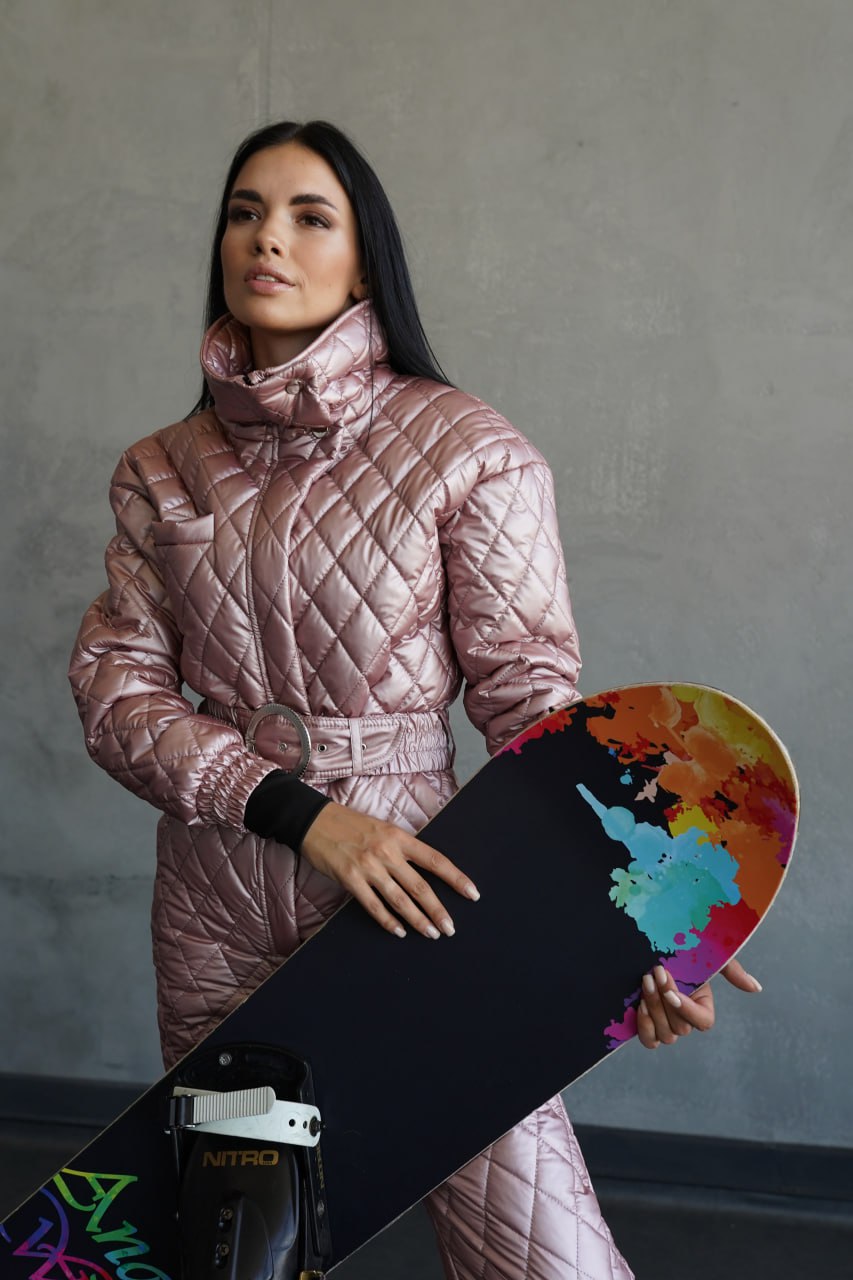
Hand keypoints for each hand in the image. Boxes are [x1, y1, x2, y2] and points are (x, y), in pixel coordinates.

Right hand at [300, 802, 479, 939]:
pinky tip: (399, 931)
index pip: (435, 860)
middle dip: (438, 909)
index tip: (472, 893)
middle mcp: (387, 852)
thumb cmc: (351, 825)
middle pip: (420, 886)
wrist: (315, 821)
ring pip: (400, 899)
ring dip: (418, 920)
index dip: (456, 878)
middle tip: (450, 928)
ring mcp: (368, 866)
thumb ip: (401, 848)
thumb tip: (423, 870)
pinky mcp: (350, 879)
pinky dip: (388, 921)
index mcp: (399, 837)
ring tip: (431, 934)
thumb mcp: (382, 829)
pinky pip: (373, 905)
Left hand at [636, 957, 762, 1049]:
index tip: (672, 992)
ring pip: (665, 1035)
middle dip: (664, 1002)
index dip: (686, 1011)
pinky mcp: (648, 1025)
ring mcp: (666, 1025)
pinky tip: (640, 1004)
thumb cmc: (685, 950)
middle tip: (654, 974)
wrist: (654, 944)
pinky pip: (649, 1040)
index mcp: (703, 1007)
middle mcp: (686, 1020)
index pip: (702, 1022)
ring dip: (654, 1011)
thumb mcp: (710, 955)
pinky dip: (645, 1027)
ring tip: (646, 985)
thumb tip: (757, 988)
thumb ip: (732, 971)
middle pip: (679, 1029)